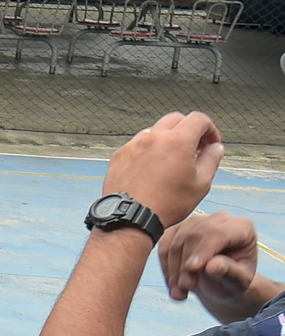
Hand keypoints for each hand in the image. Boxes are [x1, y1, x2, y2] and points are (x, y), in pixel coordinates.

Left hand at [103, 112, 224, 225]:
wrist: (131, 216)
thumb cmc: (167, 203)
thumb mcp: (200, 184)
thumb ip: (211, 160)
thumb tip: (216, 147)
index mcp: (176, 141)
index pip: (198, 119)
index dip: (210, 129)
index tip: (211, 143)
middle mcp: (153, 137)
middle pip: (176, 119)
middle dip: (190, 129)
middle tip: (196, 147)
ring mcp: (134, 144)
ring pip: (155, 130)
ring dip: (168, 138)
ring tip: (174, 159)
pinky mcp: (120, 154)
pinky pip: (138, 143)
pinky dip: (150, 148)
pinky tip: (154, 166)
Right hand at [160, 211, 259, 304]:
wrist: (220, 284)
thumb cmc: (234, 282)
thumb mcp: (238, 283)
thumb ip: (230, 273)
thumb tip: (212, 266)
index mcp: (242, 228)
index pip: (218, 233)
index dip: (203, 250)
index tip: (192, 268)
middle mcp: (218, 220)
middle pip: (193, 236)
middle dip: (185, 263)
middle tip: (185, 287)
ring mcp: (195, 223)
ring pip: (175, 242)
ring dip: (173, 269)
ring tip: (179, 292)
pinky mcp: (177, 230)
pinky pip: (164, 246)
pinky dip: (166, 267)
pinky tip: (173, 284)